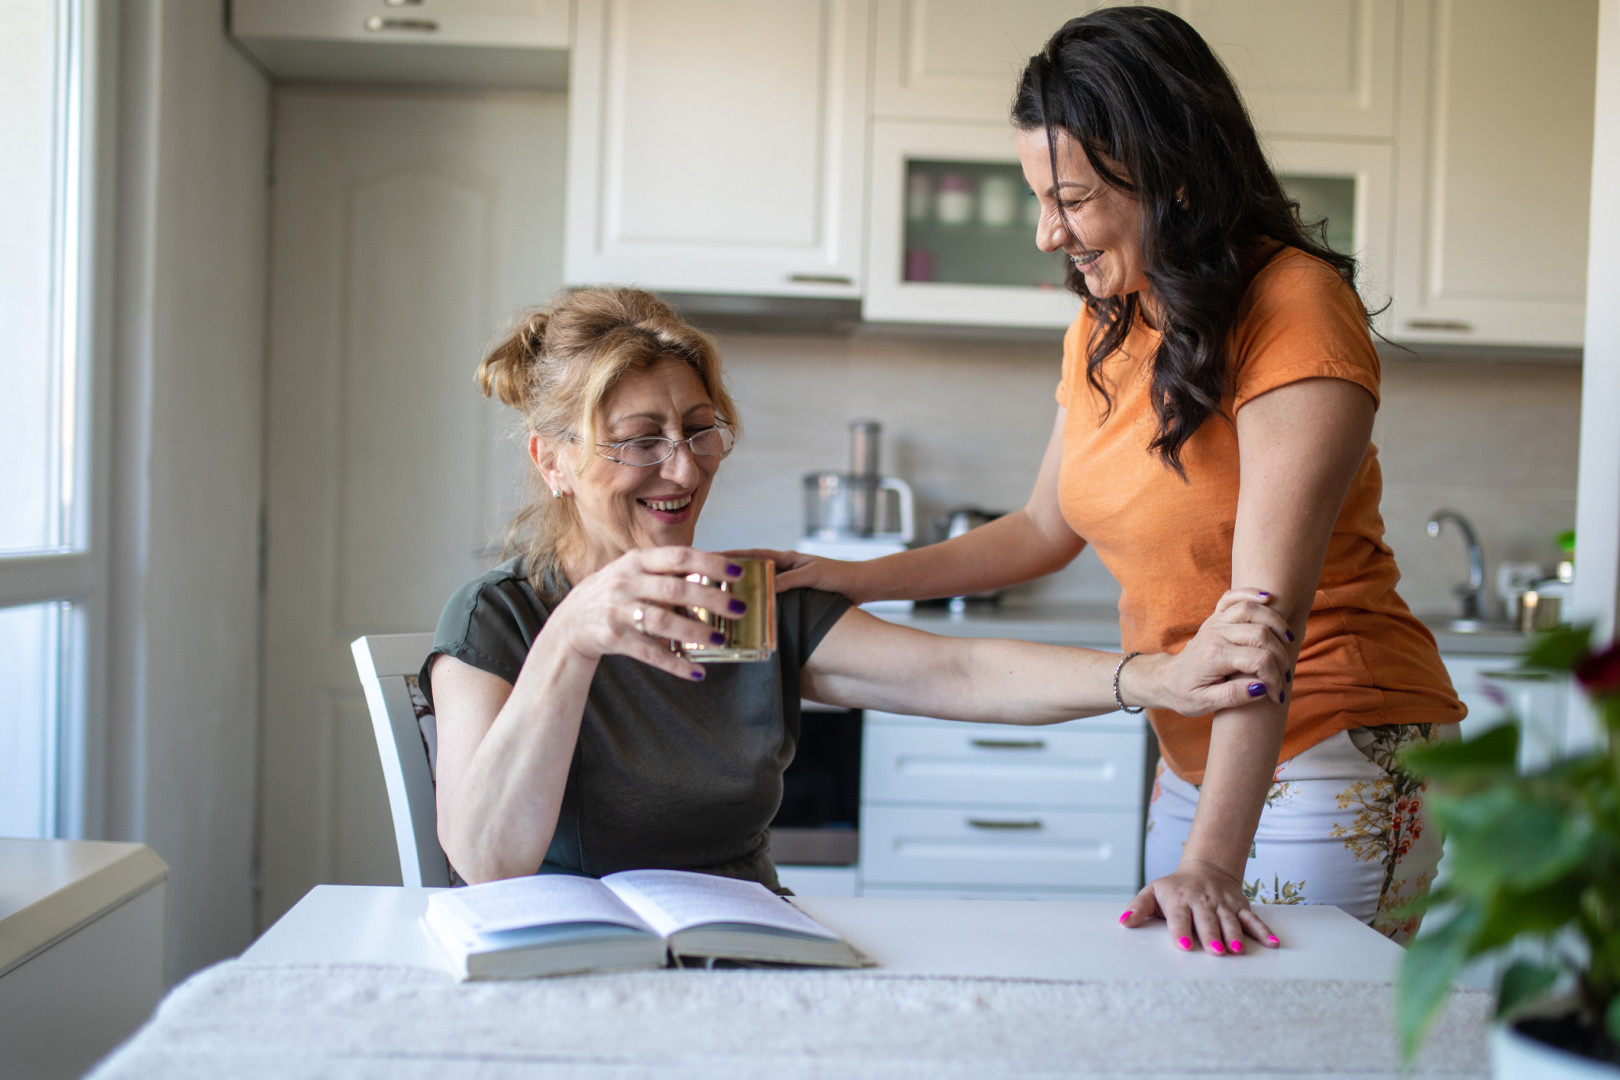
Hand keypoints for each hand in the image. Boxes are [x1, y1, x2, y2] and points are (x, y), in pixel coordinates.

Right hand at [542, 547, 742, 680]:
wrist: (569, 623)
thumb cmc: (614, 595)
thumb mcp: (634, 574)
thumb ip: (668, 575)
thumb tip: (715, 583)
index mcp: (636, 561)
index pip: (679, 556)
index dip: (710, 563)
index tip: (737, 574)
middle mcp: (625, 582)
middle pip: (674, 588)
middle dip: (710, 598)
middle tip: (738, 609)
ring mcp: (616, 610)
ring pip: (661, 620)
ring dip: (694, 631)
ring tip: (720, 639)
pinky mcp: (611, 638)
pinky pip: (648, 652)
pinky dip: (674, 663)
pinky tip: (696, 672)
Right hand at [721, 548, 868, 599]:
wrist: (863, 585)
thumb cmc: (839, 576)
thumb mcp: (811, 577)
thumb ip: (788, 581)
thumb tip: (762, 588)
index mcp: (788, 558)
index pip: (754, 554)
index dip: (732, 555)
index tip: (710, 556)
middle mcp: (787, 569)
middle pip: (754, 570)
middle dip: (733, 573)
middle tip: (709, 580)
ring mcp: (791, 582)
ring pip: (762, 585)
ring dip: (746, 590)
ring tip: (724, 600)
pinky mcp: (798, 596)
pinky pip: (774, 598)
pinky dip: (763, 604)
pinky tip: (752, 615)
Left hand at [1119, 858, 1277, 953]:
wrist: (1206, 868)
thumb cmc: (1175, 887)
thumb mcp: (1152, 892)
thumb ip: (1138, 908)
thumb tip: (1123, 921)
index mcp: (1179, 901)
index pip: (1179, 918)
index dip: (1181, 932)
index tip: (1184, 946)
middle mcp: (1202, 902)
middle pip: (1208, 921)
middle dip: (1212, 936)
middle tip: (1217, 952)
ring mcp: (1223, 904)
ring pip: (1230, 921)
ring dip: (1236, 935)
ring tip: (1239, 950)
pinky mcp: (1240, 906)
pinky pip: (1253, 919)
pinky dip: (1263, 930)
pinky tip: (1273, 943)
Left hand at [1128, 588, 1292, 713]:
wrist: (1166, 679)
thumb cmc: (1185, 694)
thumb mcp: (1206, 704)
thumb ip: (1234, 696)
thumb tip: (1262, 688)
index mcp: (1214, 656)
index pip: (1258, 660)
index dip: (1275, 678)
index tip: (1277, 695)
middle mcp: (1215, 634)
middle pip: (1260, 633)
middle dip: (1280, 655)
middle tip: (1285, 675)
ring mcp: (1214, 623)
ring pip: (1251, 610)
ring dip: (1275, 623)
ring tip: (1289, 641)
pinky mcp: (1215, 618)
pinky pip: (1232, 597)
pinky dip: (1251, 593)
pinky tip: (1269, 598)